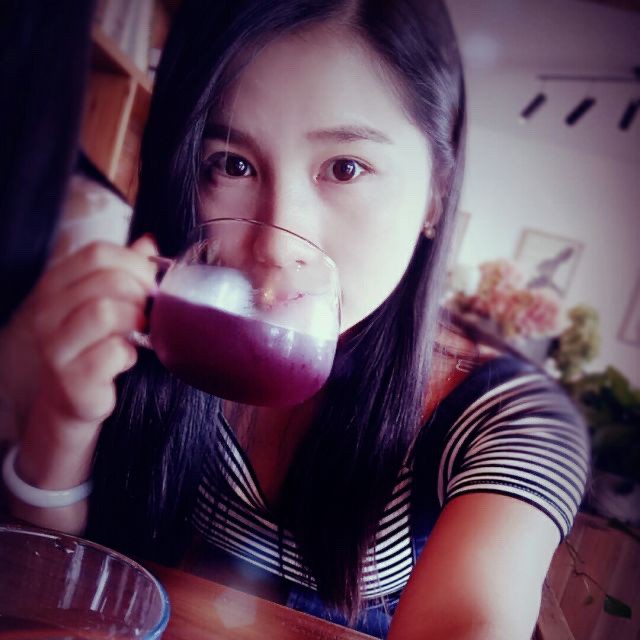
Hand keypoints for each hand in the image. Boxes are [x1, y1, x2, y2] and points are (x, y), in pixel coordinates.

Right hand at [17, 236, 157, 426]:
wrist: (75, 397)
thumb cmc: (96, 343)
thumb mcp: (108, 301)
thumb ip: (125, 270)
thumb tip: (149, 242)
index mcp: (56, 284)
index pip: (97, 252)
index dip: (135, 264)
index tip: (151, 282)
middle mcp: (47, 311)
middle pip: (107, 280)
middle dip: (140, 294)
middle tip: (147, 312)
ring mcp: (54, 345)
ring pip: (107, 312)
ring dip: (135, 322)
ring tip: (137, 333)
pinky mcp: (71, 377)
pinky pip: (113, 352)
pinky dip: (129, 354)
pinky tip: (125, 359)